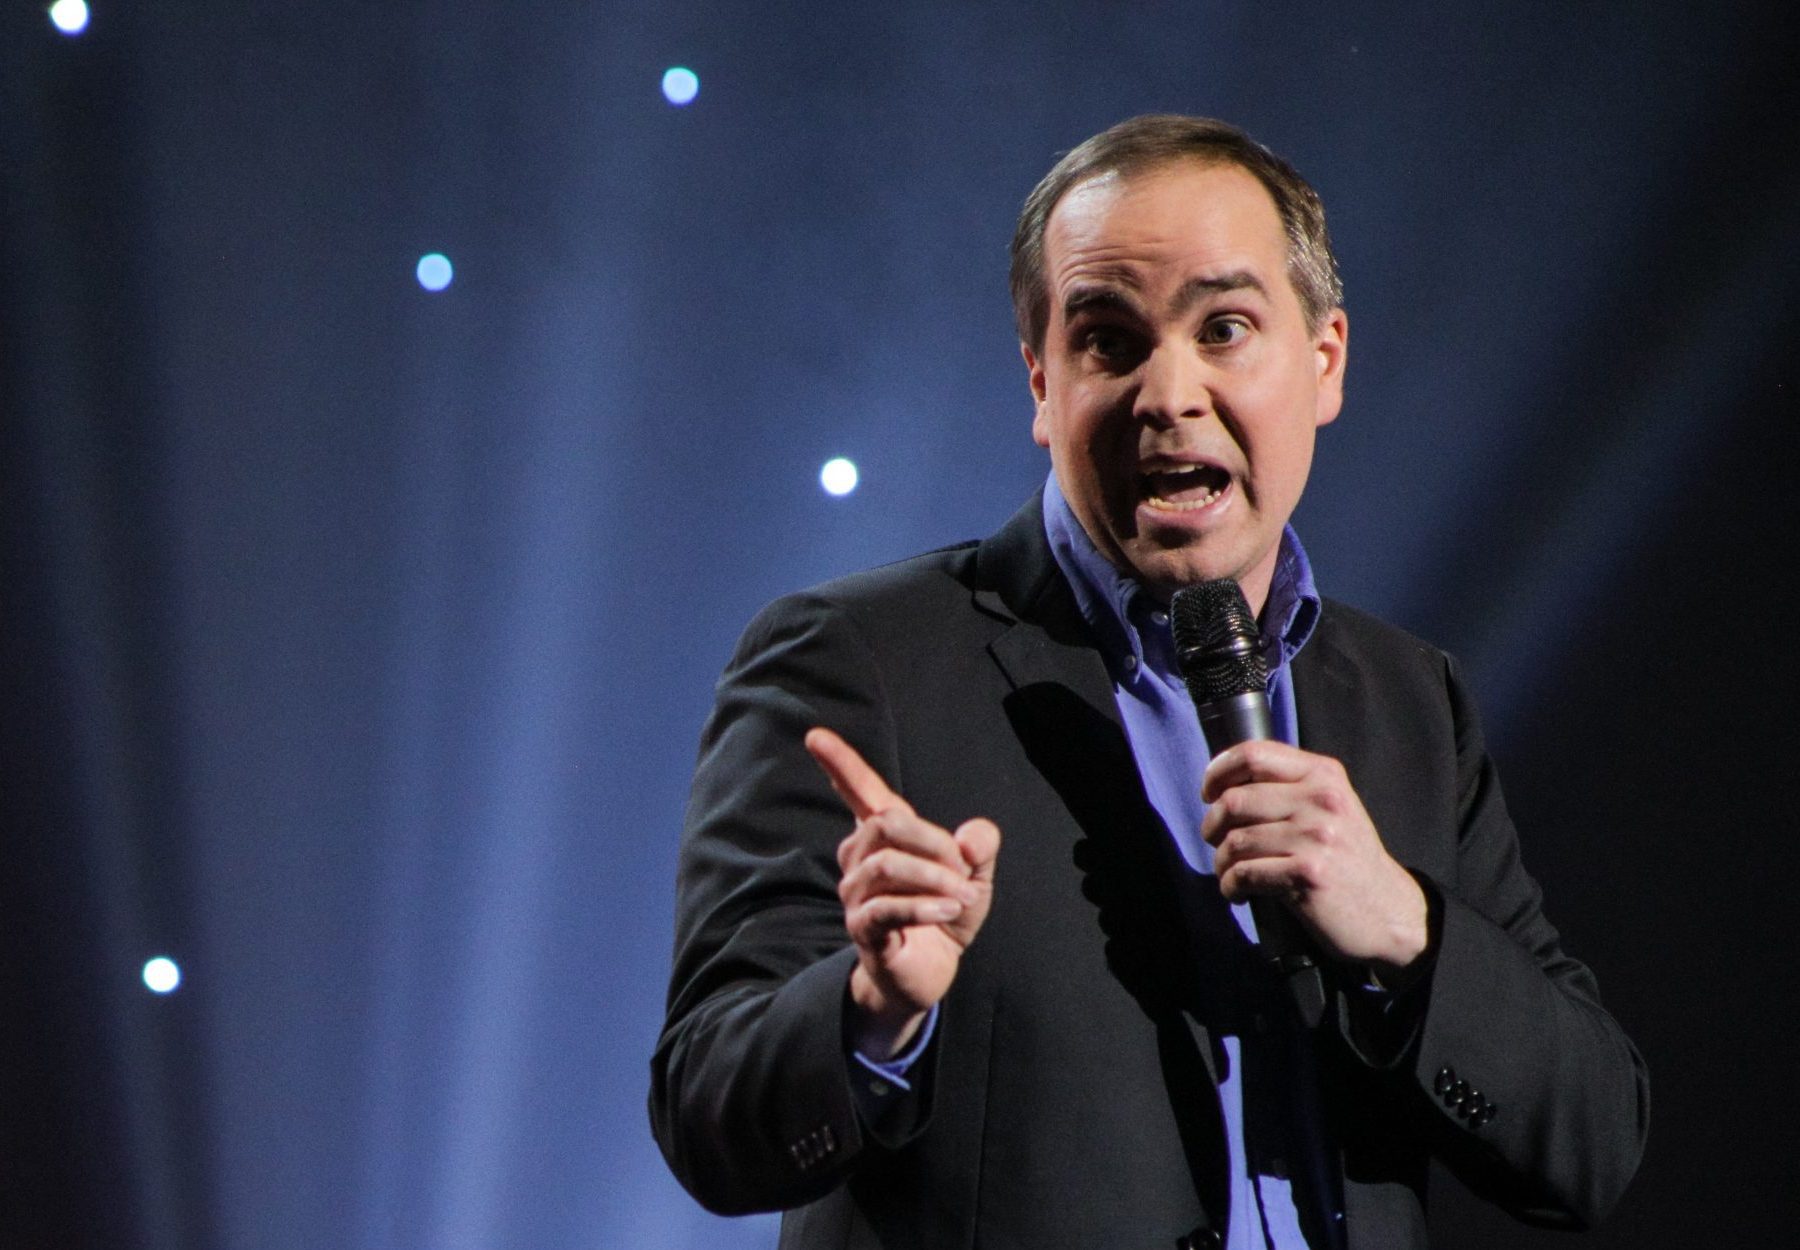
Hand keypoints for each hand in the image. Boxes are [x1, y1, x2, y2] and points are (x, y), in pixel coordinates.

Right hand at [804, 727, 1000, 1058]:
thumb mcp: (974, 877)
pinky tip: (950, 911)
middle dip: (935, 842)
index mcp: (886, 837)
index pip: (859, 792)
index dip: (840, 763)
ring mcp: (856, 894)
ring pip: (888, 864)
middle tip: (965, 872)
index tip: (815, 734)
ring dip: (936, 879)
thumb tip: (972, 836)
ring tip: (964, 899)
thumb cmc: (945, 916)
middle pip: (887, 823)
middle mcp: (860, 859)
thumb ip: (980, 848)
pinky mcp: (862, 929)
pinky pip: (888, 907)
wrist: (930, 973)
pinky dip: (926, 907)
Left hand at [1201, 740, 1426, 972]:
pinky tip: (1238, 892)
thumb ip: (1290, 788)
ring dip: (1222, 861)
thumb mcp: (1331, 808)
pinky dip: (1231, 886)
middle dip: (1213, 825)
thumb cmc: (1348, 860)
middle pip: (1235, 800)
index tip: (1208, 792)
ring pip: (1235, 840)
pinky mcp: (1308, 874)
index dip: (1219, 771)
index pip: (1254, 754)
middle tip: (1216, 842)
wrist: (1390, 912)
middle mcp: (1321, 800)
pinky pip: (1244, 873)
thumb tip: (1225, 784)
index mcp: (1324, 775)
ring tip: (1230, 873)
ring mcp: (1316, 837)